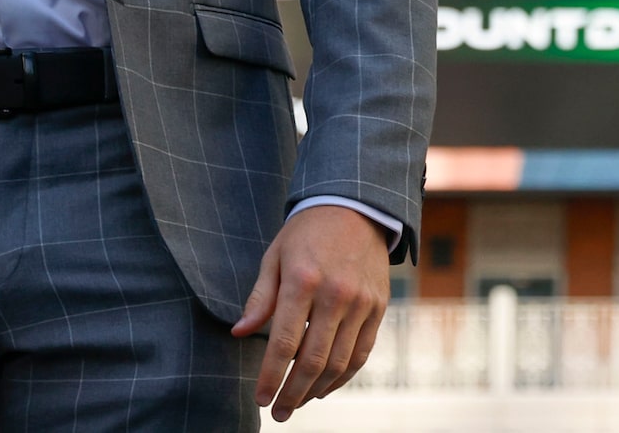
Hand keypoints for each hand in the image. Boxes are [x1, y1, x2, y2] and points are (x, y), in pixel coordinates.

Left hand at [233, 204, 390, 419]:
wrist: (358, 206)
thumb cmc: (307, 233)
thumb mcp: (275, 256)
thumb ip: (260, 298)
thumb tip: (239, 333)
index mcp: (303, 280)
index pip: (284, 343)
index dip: (270, 377)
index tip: (260, 399)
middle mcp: (335, 294)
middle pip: (313, 360)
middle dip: (292, 394)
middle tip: (279, 412)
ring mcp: (361, 302)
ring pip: (339, 362)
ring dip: (316, 390)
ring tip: (299, 402)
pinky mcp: (379, 306)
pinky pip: (362, 352)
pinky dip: (344, 376)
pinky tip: (325, 386)